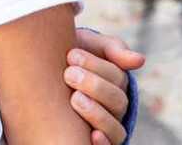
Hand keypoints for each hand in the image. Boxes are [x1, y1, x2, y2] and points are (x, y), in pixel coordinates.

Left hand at [66, 29, 144, 144]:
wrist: (42, 70)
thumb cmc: (71, 57)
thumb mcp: (89, 45)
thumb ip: (113, 49)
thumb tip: (139, 60)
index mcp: (117, 83)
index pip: (117, 78)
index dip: (96, 66)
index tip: (72, 55)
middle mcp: (115, 108)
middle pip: (117, 102)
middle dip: (94, 86)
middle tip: (69, 74)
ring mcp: (106, 126)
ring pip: (115, 128)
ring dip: (97, 114)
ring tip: (74, 98)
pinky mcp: (96, 140)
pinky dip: (103, 143)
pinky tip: (93, 135)